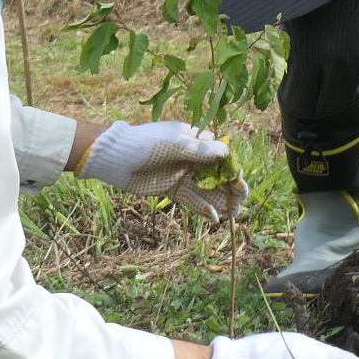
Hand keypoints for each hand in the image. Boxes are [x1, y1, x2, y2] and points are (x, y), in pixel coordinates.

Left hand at [81, 119, 248, 220]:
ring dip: (220, 200)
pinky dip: (202, 208)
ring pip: (206, 189)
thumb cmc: (146, 143)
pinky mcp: (172, 189)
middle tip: (242, 200)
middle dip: (230, 187)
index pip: (219, 153)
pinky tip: (215, 218)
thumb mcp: (175, 144)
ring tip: (235, 214)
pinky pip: (191, 199)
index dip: (230, 167)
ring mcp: (181, 174)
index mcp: (193, 140)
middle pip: (215, 174)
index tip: (238, 179)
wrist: (116, 159)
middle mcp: (190, 157)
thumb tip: (227, 150)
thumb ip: (201, 150)